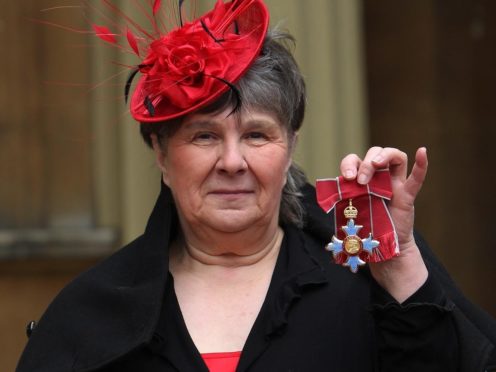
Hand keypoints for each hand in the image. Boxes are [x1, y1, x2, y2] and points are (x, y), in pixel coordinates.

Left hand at [340, 147, 428, 302]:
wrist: (379, 246)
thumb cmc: (363, 226)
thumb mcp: (348, 208)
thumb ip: (342, 197)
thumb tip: (329, 192)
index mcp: (362, 179)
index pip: (356, 160)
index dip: (349, 163)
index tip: (347, 177)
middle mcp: (379, 177)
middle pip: (375, 153)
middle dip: (365, 163)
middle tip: (359, 180)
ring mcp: (395, 184)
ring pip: (395, 156)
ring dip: (384, 156)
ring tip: (376, 165)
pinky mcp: (407, 195)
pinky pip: (416, 177)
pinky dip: (421, 164)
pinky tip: (422, 151)